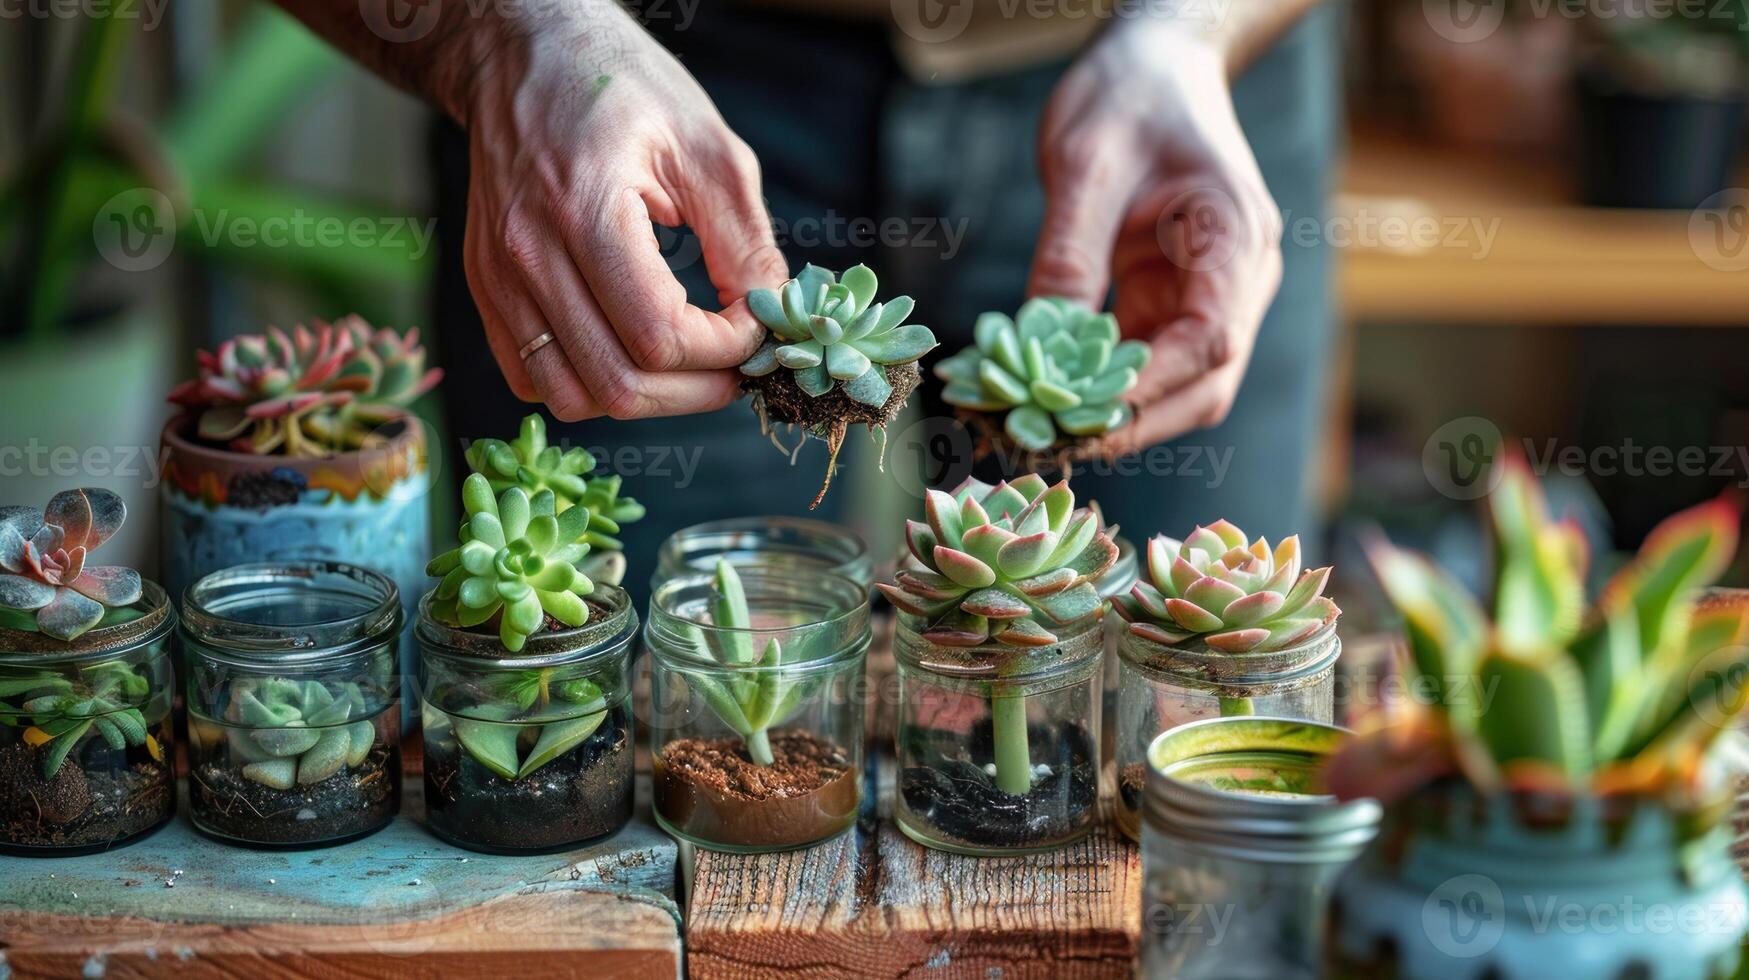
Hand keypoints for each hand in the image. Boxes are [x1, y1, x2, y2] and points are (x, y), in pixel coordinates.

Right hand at [458, 3, 786, 419]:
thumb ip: (745, 241)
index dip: (724, 349)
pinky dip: (588, 386)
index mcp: (586, 209)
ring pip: (573, 396)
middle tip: (733, 368)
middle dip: (694, 391)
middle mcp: (528, 253)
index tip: (754, 324)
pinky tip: (627, 350)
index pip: (659, 335)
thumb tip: (772, 318)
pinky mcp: (486, 290)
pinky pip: (533, 380)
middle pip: (617, 383)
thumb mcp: (709, 147)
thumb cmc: (623, 89)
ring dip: (643, 398)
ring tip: (684, 366)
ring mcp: (499, 278)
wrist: (524, 57)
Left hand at [1029, 24, 1282, 455]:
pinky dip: (1101, 388)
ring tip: (1043, 432)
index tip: (1082, 415)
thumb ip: (1068, 252)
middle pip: (1205, 382)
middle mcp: (1238, 277)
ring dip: (1118, 416)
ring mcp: (1210, 294)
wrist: (1154, 65)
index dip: (1149, 387)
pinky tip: (1048, 399)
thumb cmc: (1129, 95)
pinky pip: (1145, 361)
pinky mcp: (1172, 301)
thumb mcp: (1086, 162)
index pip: (1210, 338)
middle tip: (1053, 444)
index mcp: (1236, 235)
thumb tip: (1039, 342)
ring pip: (1178, 386)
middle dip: (1135, 422)